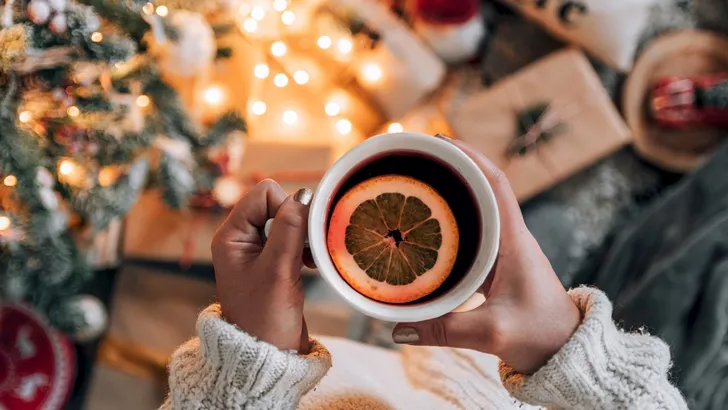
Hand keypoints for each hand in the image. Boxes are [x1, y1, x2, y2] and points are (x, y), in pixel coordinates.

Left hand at [211, 180, 312, 352]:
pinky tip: (312, 264)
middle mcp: (241, 238)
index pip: (264, 193)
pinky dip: (306, 246)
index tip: (298, 238)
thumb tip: (304, 196)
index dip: (286, 208)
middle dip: (298, 222)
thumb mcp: (278, 269)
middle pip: (277, 203)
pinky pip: (294, 237)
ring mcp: (258, 250)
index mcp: (231, 235)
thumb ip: (290, 229)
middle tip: (306, 250)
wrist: (268, 356)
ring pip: (289, 220)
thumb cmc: (265, 318)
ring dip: (304, 235)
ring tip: (309, 260)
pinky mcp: (274, 262)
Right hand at [392, 138, 580, 374]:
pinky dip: (448, 228)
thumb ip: (444, 329)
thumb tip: (396, 328)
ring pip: (475, 214)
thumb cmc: (542, 336)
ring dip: (449, 197)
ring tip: (413, 188)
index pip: (496, 184)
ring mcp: (504, 252)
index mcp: (515, 241)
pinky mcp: (497, 268)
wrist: (567, 352)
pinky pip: (471, 238)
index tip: (441, 141)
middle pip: (481, 191)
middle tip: (415, 161)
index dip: (470, 157)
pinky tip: (424, 234)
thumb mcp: (491, 332)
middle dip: (450, 171)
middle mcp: (510, 239)